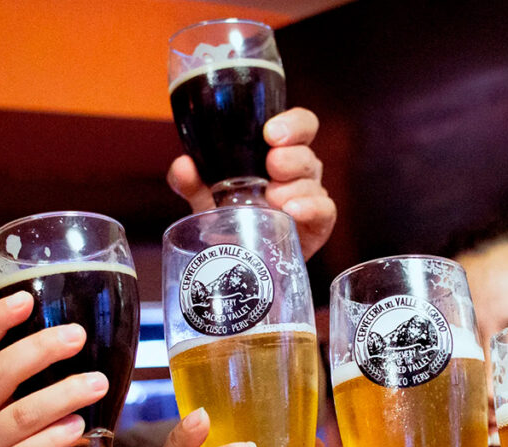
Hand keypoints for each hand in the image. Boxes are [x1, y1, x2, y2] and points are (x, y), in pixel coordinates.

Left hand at [167, 107, 335, 258]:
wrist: (245, 260)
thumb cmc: (231, 219)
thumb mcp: (206, 198)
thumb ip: (191, 181)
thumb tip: (182, 165)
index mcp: (279, 151)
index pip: (300, 125)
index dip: (293, 124)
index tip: (271, 133)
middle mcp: (299, 170)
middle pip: (306, 152)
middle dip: (289, 156)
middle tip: (271, 165)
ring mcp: (311, 196)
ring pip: (313, 180)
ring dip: (293, 186)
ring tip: (273, 198)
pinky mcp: (319, 223)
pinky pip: (324, 210)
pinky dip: (309, 208)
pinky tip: (291, 212)